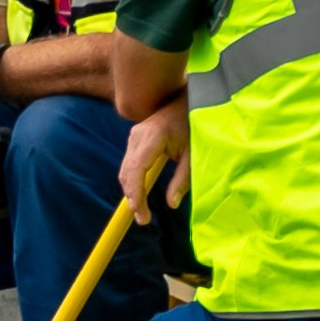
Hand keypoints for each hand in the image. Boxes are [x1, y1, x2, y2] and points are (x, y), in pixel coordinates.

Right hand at [120, 100, 189, 220]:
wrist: (188, 100)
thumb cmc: (194, 124)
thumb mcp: (193, 153)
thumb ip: (182, 179)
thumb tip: (172, 204)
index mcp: (152, 137)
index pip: (136, 171)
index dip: (136, 196)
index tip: (142, 216)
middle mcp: (137, 136)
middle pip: (126, 173)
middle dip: (132, 198)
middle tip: (143, 219)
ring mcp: (134, 135)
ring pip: (125, 169)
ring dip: (131, 190)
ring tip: (142, 211)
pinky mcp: (135, 138)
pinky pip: (129, 163)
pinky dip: (133, 180)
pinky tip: (140, 194)